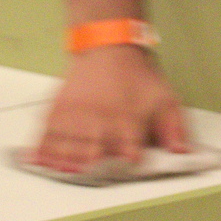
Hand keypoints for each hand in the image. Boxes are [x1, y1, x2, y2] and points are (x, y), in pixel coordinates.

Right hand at [27, 46, 190, 173]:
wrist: (109, 46)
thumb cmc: (137, 75)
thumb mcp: (165, 99)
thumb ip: (174, 129)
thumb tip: (181, 152)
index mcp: (128, 119)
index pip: (129, 147)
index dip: (129, 158)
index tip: (127, 165)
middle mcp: (100, 118)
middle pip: (93, 150)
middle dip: (93, 165)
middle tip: (91, 174)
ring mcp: (77, 115)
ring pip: (67, 145)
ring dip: (66, 162)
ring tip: (67, 173)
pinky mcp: (59, 110)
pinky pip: (47, 133)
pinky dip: (42, 149)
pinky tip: (39, 162)